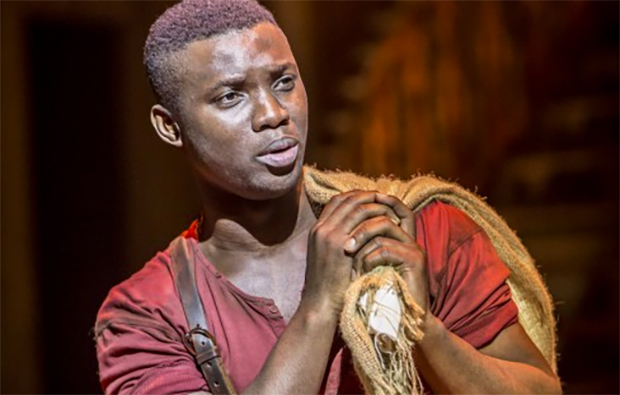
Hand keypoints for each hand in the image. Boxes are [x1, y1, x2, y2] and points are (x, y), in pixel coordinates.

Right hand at [303, 191, 399, 317]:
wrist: (320, 306)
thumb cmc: (328, 288)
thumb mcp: (329, 261)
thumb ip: (338, 244)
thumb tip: (354, 237)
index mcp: (316, 231)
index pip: (336, 202)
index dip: (355, 196)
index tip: (371, 199)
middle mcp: (320, 228)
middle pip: (346, 199)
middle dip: (367, 196)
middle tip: (385, 198)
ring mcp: (327, 234)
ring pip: (354, 206)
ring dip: (374, 204)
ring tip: (391, 208)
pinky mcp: (338, 242)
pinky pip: (360, 218)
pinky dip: (376, 215)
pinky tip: (389, 220)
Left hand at [344, 194, 430, 324]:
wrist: (398, 322)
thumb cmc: (377, 295)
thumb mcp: (364, 266)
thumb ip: (359, 246)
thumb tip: (335, 226)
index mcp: (397, 238)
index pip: (386, 209)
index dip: (368, 206)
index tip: (345, 216)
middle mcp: (408, 238)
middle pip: (382, 215)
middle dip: (358, 225)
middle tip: (344, 244)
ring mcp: (413, 247)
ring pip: (382, 229)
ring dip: (362, 242)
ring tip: (349, 257)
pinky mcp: (415, 259)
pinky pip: (386, 248)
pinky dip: (370, 258)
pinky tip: (362, 271)